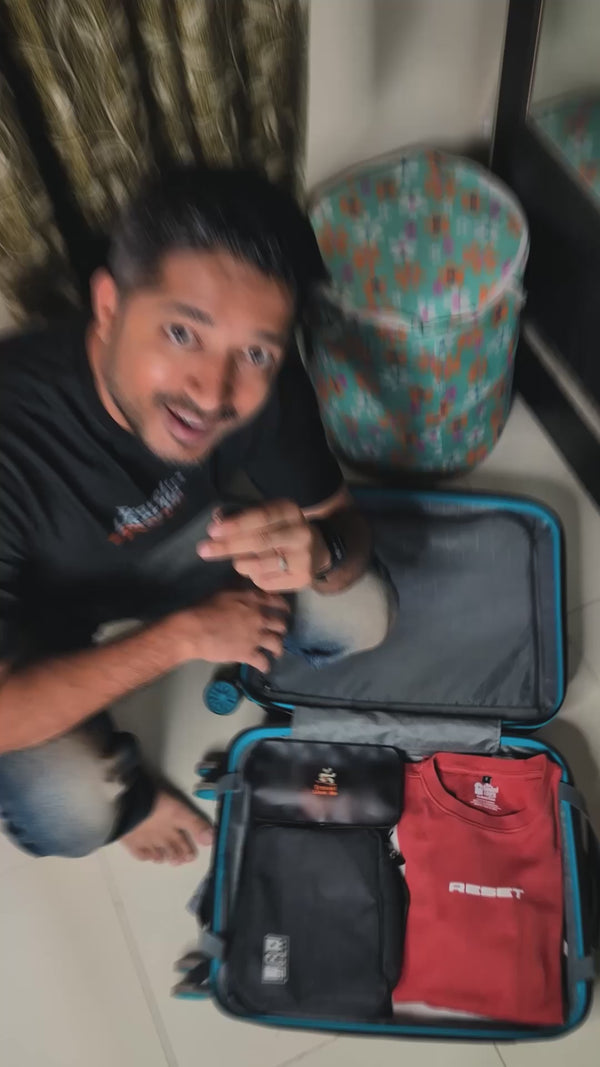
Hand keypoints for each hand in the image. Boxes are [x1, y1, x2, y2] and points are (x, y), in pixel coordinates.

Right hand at [173, 589, 289, 672]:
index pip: (277, 601)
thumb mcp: (224, 591)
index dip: (283, 607)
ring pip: (277, 643)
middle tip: (279, 632)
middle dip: (281, 628)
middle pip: (280, 624)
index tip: (285, 610)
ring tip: (276, 652)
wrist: (195, 630)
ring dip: (278, 648)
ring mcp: (256, 636)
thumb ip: (239, 587)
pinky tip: (264, 667)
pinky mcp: (249, 654)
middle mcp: (260, 617)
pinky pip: (263, 662)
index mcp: (254, 600)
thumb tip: (246, 579)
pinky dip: (265, 666)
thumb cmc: (205, 607)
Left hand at [196, 501, 330, 591]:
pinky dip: (254, 577)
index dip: (235, 524)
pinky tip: (257, 571)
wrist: (316, 550)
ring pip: (259, 565)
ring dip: (240, 564)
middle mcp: (300, 533)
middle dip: (228, 546)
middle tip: (203, 550)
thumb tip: (216, 519)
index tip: (212, 531)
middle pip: (259, 542)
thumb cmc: (279, 529)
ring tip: (238, 561)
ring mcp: (304, 558)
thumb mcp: (264, 516)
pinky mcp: (303, 579)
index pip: (261, 516)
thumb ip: (239, 516)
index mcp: (289, 511)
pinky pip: (266, 582)